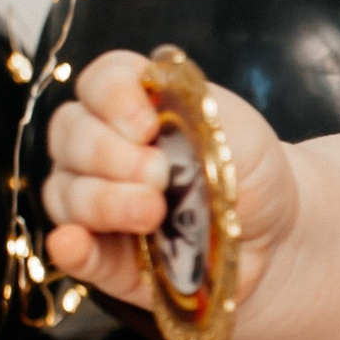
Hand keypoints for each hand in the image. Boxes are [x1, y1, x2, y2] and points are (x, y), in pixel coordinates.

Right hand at [41, 53, 297, 318]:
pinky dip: (69, 247)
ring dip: (103, 200)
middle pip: (69, 134)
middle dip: (108, 152)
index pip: (99, 83)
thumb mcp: (239, 130)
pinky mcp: (103, 257)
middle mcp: (102, 149)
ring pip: (65, 192)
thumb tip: (145, 121)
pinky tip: (72, 244)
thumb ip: (192, 112)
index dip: (112, 97)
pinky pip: (70, 251)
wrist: (275, 238)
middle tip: (159, 173)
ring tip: (153, 213)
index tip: (147, 125)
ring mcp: (96, 202)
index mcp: (135, 105)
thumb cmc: (251, 172)